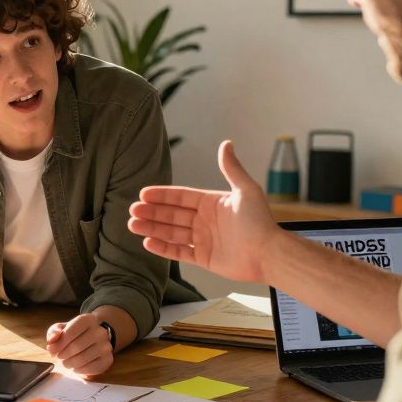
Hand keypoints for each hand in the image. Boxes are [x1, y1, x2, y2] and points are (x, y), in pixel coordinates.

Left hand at [46, 313, 113, 376]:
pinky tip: (75, 368)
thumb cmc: (74, 333)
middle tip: (59, 357)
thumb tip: (52, 341)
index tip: (51, 350)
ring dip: (69, 363)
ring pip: (83, 359)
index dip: (57, 344)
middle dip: (62, 355)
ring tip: (65, 362)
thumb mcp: (61, 328)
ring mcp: (106, 346)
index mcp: (88, 320)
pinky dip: (80, 370)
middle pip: (76, 347)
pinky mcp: (108, 359)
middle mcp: (100, 331)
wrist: (93, 338)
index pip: (70, 332)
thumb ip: (54, 332)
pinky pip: (92, 368)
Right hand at [128, 140, 279, 282]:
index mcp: (212, 203)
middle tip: (132, 210)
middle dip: (151, 212)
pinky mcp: (204, 258)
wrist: (268, 254)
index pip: (181, 197)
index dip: (162, 195)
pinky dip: (163, 248)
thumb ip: (231, 168)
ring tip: (133, 225)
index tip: (144, 194)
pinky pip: (179, 252)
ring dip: (152, 228)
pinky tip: (148, 243)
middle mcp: (205, 221)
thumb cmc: (259, 222)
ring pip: (171, 232)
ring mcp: (203, 240)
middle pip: (172, 214)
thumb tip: (226, 143)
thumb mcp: (246, 190)